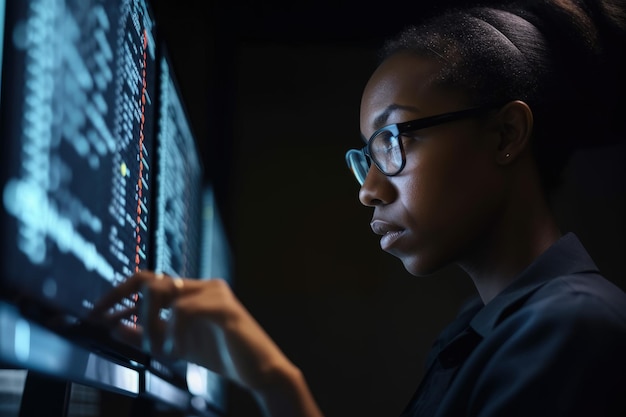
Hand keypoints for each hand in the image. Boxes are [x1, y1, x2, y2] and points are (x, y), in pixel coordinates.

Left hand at [91, 271, 292, 390]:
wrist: (260, 371)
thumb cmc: (223, 356)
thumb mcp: (177, 346)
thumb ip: (150, 335)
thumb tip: (115, 326)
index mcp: (193, 292)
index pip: (148, 280)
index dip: (118, 293)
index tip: (96, 312)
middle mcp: (203, 285)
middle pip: (150, 278)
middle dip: (123, 301)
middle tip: (109, 324)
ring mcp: (214, 293)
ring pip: (163, 293)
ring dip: (149, 325)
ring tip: (156, 349)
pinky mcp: (223, 306)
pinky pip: (183, 311)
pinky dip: (173, 334)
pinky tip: (178, 351)